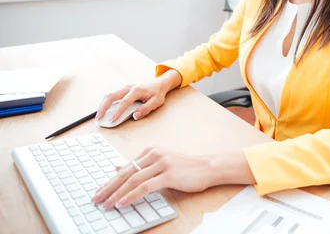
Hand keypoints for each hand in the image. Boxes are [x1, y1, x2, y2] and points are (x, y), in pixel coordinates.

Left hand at [92, 147, 210, 209]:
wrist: (208, 167)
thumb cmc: (187, 168)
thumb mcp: (162, 163)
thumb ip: (141, 165)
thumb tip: (117, 167)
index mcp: (151, 151)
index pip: (126, 167)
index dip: (111, 180)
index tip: (100, 191)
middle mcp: (154, 154)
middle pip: (126, 173)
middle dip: (109, 187)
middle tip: (96, 198)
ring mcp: (161, 163)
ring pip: (133, 180)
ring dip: (117, 194)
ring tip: (106, 204)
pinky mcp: (168, 174)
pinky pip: (144, 187)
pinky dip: (131, 195)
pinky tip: (122, 203)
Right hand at [96, 70, 180, 122]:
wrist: (158, 83)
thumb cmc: (157, 93)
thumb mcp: (156, 102)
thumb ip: (145, 109)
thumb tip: (135, 116)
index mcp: (137, 90)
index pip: (124, 102)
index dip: (118, 112)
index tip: (112, 120)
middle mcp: (129, 87)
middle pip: (111, 96)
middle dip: (103, 107)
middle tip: (99, 118)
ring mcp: (125, 88)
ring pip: (110, 95)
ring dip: (102, 105)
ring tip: (98, 115)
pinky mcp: (123, 90)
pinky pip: (112, 95)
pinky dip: (106, 102)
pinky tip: (104, 110)